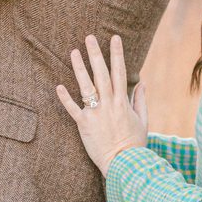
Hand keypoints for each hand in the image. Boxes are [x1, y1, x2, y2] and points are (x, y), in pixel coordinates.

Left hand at [55, 34, 150, 171]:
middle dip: (96, 54)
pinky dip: (65, 98)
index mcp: (123, 102)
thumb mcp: (143, 120)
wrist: (125, 164)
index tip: (114, 38)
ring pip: (86, 87)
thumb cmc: (135, 144)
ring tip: (74, 52)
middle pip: (102, 74)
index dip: (117, 54)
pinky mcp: (84, 125)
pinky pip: (73, 109)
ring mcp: (96, 114)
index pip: (120, 72)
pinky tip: (58, 86)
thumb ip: (140, 100)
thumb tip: (142, 82)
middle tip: (89, 37)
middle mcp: (109, 104)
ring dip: (79, 68)